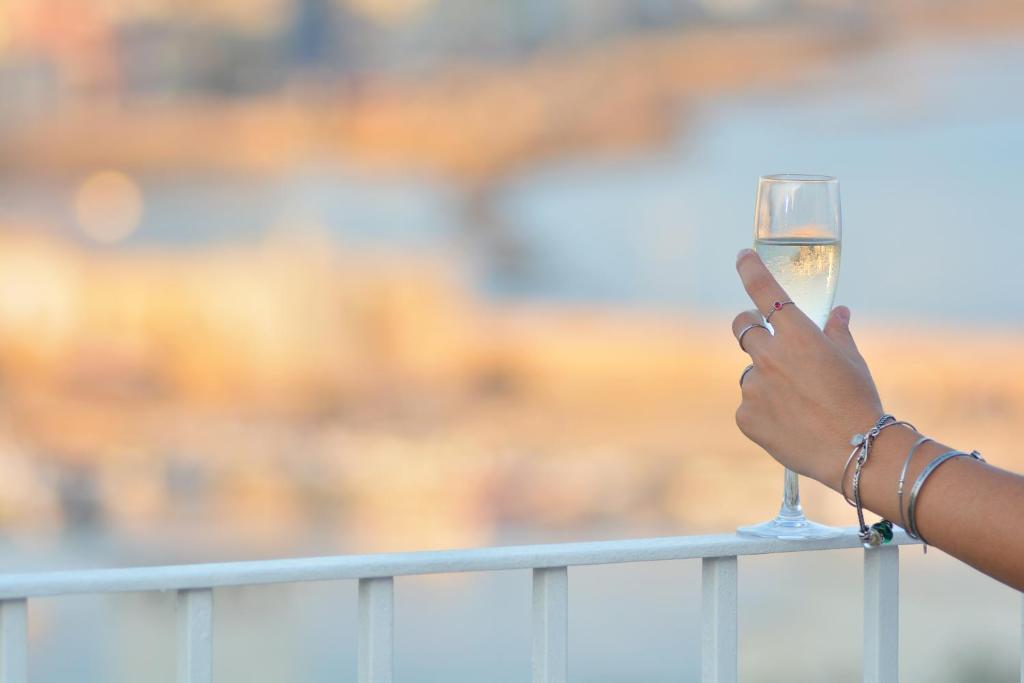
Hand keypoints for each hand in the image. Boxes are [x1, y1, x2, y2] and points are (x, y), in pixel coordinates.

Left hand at [732, 249, 883, 489]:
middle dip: (750, 325)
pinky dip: (764, 410)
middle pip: (742, 327)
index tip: (743, 257)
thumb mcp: (852, 361)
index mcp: (797, 335)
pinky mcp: (746, 416)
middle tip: (764, 336)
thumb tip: (838, 311)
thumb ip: (837, 332)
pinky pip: (750, 405)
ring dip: (766, 379)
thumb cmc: (858, 401)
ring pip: (751, 373)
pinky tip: (790, 423)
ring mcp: (754, 387)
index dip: (751, 269)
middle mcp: (769, 356)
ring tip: (798, 402)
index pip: (765, 290)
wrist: (856, 451)